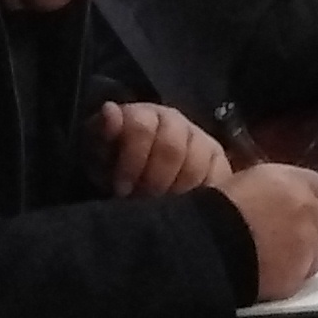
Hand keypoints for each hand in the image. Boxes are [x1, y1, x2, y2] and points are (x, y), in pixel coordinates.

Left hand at [98, 101, 225, 197]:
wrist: (135, 184)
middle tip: (142, 200)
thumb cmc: (113, 166)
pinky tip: (185, 205)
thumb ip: (103, 132)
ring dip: (175, 191)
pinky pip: (217, 179)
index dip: (132, 160)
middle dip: (153, 181)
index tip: (121, 188)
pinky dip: (199, 195)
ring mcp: (201, 143)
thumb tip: (110, 111)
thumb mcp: (99, 152)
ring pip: (195, 167)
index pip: (142, 128)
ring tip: (161, 206)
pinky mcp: (218, 165)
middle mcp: (177, 124)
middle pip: (171, 149)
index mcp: (146, 115)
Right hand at [218, 161, 317, 297]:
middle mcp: (307, 208)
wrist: (208, 245)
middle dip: (313, 234)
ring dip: (305, 257)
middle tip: (289, 242)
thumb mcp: (245, 185)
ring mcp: (308, 241)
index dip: (315, 205)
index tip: (305, 216)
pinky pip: (304, 276)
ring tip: (275, 260)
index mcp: (292, 181)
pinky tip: (270, 274)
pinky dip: (292, 277)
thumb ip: (273, 192)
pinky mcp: (300, 271)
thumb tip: (278, 200)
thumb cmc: (214, 212)